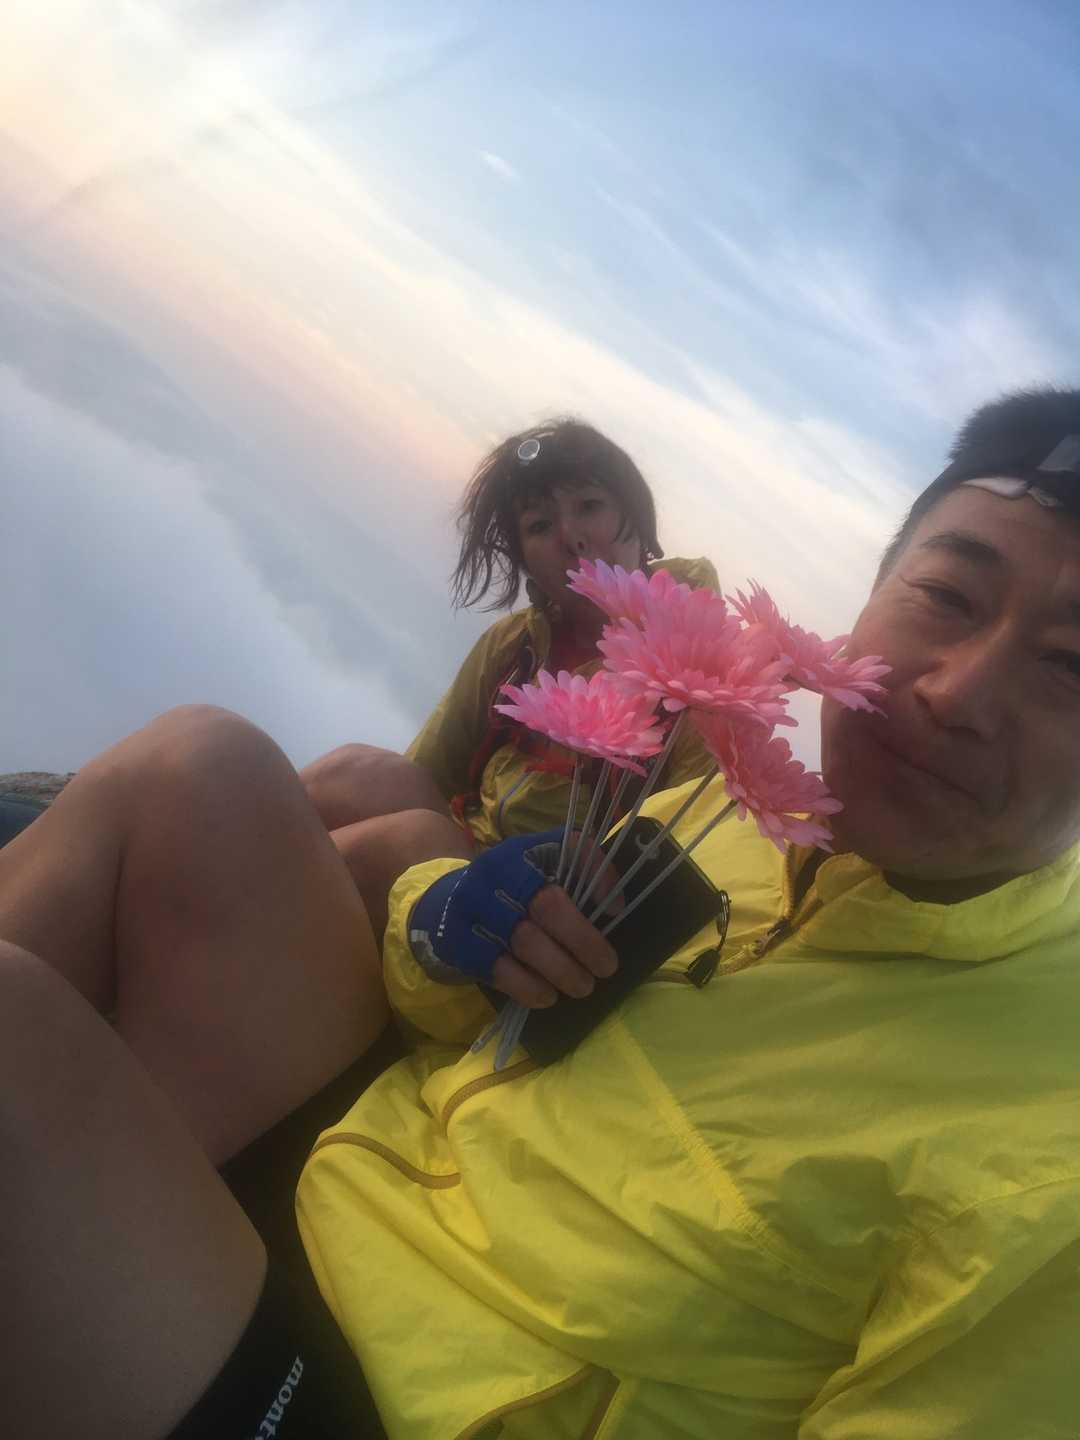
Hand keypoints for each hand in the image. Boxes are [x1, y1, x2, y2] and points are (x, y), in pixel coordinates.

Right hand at [409, 829, 619, 1006]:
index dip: (598, 877)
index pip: (569, 849)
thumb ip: (578, 878)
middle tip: (606, 968)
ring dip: (561, 969)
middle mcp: (496, 870)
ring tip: (583, 987)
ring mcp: (472, 905)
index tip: (616, 912)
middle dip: (583, 940)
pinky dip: (529, 987)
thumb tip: (614, 908)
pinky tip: (548, 997)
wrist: (446, 903)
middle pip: (547, 904)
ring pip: (525, 940)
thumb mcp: (540, 871)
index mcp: (524, 849)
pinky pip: (499, 969)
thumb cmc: (511, 892)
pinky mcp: (457, 940)